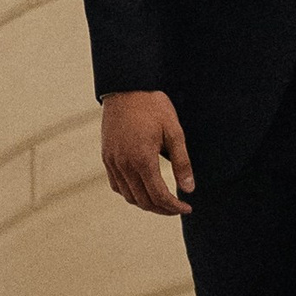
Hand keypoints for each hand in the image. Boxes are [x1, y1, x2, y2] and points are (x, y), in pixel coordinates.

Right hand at [101, 88, 193, 214]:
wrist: (126, 87)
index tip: (187, 208)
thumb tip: (189, 189)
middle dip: (162, 209)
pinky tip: (142, 189)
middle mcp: (124, 165)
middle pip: (143, 201)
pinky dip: (130, 193)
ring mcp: (112, 162)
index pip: (158, 196)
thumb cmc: (152, 106)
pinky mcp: (106, 156)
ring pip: (128, 196)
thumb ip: (182, 162)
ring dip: (146, 204)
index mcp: (142, 159)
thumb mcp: (174, 131)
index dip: (174, 207)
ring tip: (162, 201)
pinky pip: (116, 185)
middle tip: (177, 207)